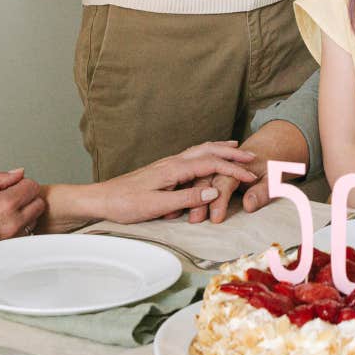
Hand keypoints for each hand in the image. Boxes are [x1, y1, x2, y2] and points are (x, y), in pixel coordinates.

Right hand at [0, 168, 46, 240]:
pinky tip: (5, 226)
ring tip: (4, 215)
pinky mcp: (12, 249)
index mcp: (3, 206)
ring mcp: (13, 238)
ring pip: (34, 219)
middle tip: (10, 200)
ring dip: (25, 214)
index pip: (32, 186)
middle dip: (27, 198)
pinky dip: (20, 228)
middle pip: (38, 203)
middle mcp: (12, 223)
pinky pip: (26, 233)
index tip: (12, 187)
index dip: (21, 184)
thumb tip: (19, 173)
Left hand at [94, 142, 261, 223]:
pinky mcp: (164, 169)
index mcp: (174, 169)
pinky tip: (207, 159)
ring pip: (200, 150)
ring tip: (236, 148)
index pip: (211, 165)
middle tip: (251, 157)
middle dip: (231, 153)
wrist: (102, 198)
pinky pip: (192, 156)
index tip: (251, 176)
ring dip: (220, 149)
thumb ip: (186, 199)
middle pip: (208, 150)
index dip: (233, 169)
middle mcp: (173, 162)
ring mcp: (168, 164)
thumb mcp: (157, 206)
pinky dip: (207, 153)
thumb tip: (213, 192)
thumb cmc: (126, 203)